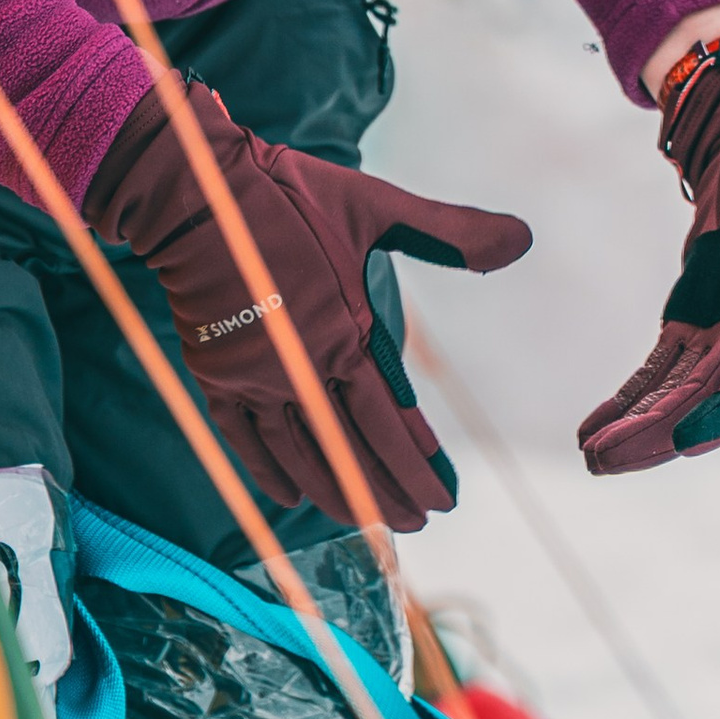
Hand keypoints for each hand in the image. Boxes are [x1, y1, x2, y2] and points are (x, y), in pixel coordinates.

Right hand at [84, 86, 529, 532]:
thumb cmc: (292, 197)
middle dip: (384, 494)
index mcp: (343, 335)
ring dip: (334, 494)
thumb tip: (521, 238)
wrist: (198, 194)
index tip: (442, 497)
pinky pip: (242, 439)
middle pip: (347, 451)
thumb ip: (449, 233)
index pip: (388, 422)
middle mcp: (299, 368)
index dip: (416, 465)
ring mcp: (252, 377)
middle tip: (413, 524)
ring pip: (298, 455)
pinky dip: (268, 472)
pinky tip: (291, 496)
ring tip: (365, 521)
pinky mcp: (215, 375)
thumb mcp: (378, 207)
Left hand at [578, 33, 719, 476]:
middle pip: (705, 398)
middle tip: (604, 460)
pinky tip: (592, 427)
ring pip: (676, 395)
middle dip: (657, 433)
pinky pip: (657, 374)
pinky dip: (627, 401)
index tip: (684, 441)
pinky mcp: (691, 327)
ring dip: (635, 427)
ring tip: (589, 455)